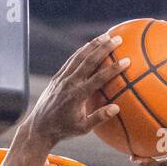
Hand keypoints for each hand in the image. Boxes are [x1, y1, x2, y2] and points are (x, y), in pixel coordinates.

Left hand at [29, 33, 128, 147]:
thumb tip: (116, 108)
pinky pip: (71, 60)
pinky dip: (81, 51)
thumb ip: (99, 118)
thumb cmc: (63, 130)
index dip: (113, 68)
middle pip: (89, 61)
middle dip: (104, 48)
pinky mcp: (57, 77)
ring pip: (79, 56)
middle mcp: (69, 83)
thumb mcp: (82, 128)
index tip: (126, 60)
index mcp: (77, 96)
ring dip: (93, 44)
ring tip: (106, 36)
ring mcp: (62, 78)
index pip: (99, 78)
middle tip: (118, 39)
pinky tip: (89, 45)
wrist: (39, 127)